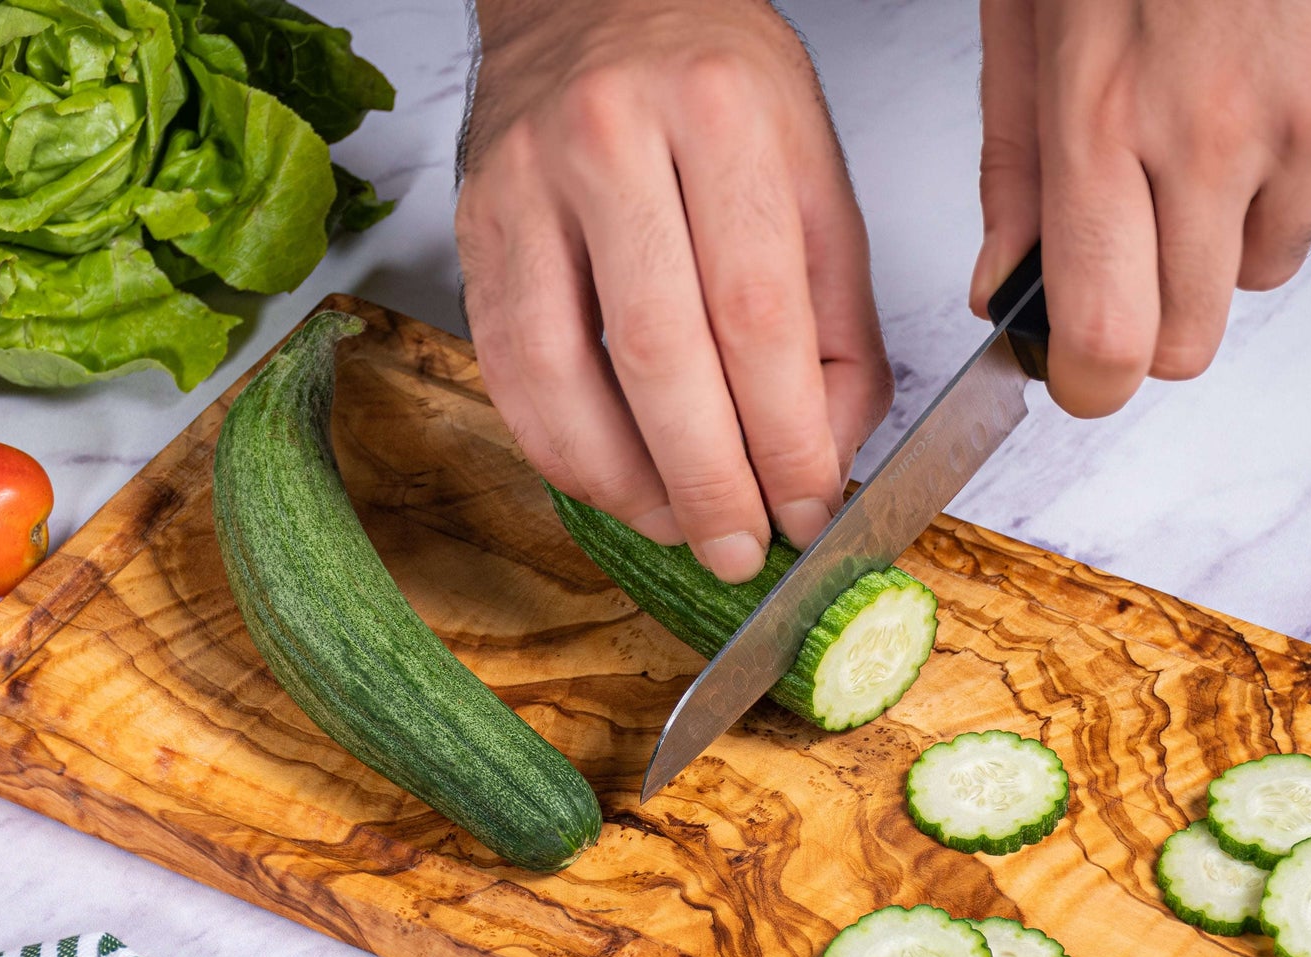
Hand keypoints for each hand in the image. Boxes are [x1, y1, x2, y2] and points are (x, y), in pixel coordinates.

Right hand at [457, 0, 892, 582]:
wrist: (598, 2)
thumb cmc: (716, 88)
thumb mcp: (816, 174)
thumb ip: (837, 321)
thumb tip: (821, 457)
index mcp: (722, 112)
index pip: (758, 316)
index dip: (785, 438)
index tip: (806, 508)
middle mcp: (612, 137)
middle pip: (660, 356)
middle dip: (708, 481)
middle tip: (740, 549)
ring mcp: (526, 184)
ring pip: (563, 377)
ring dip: (625, 483)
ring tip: (678, 527)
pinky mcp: (473, 228)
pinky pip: (508, 371)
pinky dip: (561, 451)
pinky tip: (612, 483)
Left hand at [972, 0, 1310, 415]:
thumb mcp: (1031, 16)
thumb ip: (1013, 163)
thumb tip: (1002, 283)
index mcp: (1109, 116)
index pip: (1107, 339)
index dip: (1089, 382)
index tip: (1079, 373)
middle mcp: (1218, 137)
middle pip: (1192, 342)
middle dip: (1158, 319)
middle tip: (1140, 247)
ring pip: (1265, 269)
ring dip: (1231, 232)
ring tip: (1211, 120)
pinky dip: (1300, 168)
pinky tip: (1273, 81)